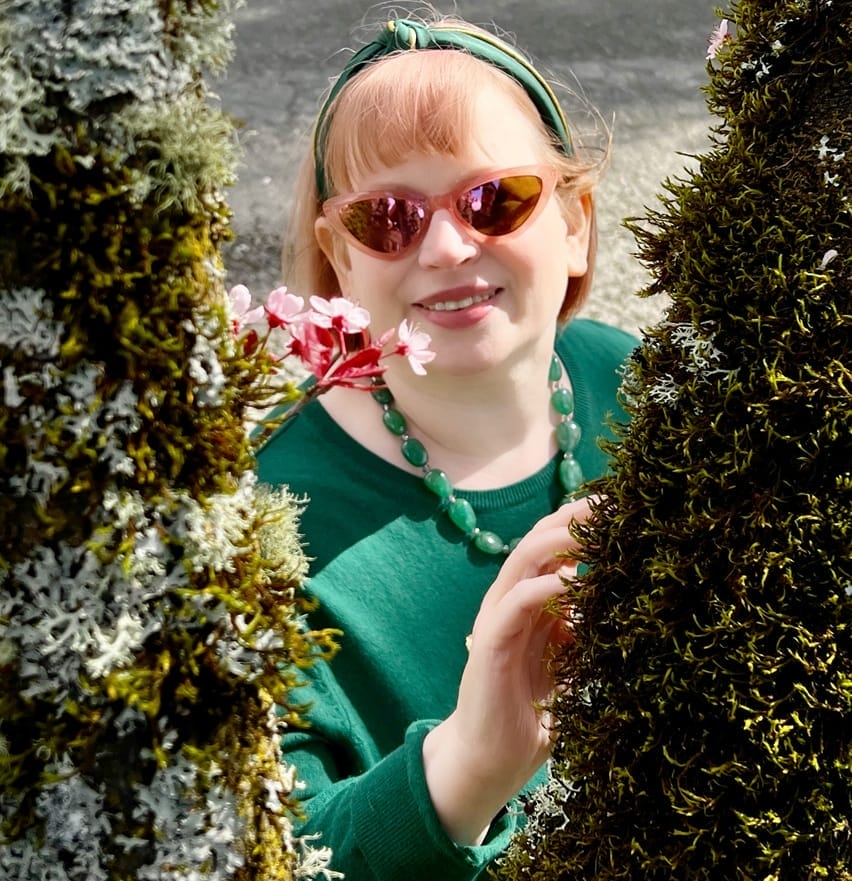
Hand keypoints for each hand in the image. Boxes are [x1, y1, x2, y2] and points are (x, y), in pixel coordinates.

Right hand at [422, 498, 591, 844]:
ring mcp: (497, 617)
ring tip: (592, 532)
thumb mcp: (570, 662)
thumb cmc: (532, 711)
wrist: (492, 757)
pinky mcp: (489, 642)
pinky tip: (571, 584)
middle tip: (609, 506)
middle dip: (573, 519)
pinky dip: (542, 587)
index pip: (552, 546)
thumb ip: (583, 630)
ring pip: (523, 560)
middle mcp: (511, 599)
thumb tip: (617, 601)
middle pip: (538, 541)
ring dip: (558, 542)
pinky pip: (515, 602)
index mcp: (530, 600)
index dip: (581, 523)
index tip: (618, 509)